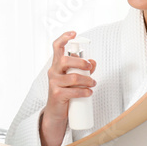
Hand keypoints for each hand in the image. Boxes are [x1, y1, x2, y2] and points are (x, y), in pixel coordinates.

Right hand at [39, 31, 96, 145]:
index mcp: (57, 65)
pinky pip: (73, 91)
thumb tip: (92, 62)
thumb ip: (83, 69)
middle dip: (81, 62)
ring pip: (73, 77)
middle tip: (89, 68)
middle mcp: (53, 72)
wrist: (56, 112)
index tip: (74, 33)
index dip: (64, 38)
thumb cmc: (66, 92)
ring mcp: (54, 83)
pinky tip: (89, 93)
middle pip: (65, 60)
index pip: (56, 47)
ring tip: (93, 84)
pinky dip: (84, 91)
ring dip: (87, 80)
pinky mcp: (57, 95)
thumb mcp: (74, 78)